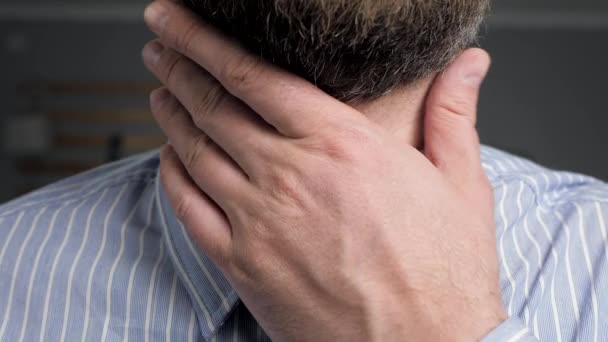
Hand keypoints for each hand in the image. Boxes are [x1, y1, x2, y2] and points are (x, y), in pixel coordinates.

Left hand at [143, 1, 505, 340]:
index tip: (174, 19)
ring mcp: (260, 222)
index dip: (203, 39)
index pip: (253, 75)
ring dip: (171, 113)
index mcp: (342, 146)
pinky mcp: (244, 267)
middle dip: (177, 65)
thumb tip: (471, 63)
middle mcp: (291, 176)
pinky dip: (172, 173)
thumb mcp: (462, 186)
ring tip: (158, 90)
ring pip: (195, 151)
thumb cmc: (446, 276)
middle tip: (157, 42)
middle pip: (213, 105)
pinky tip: (170, 155)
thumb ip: (453, 115)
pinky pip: (189, 207)